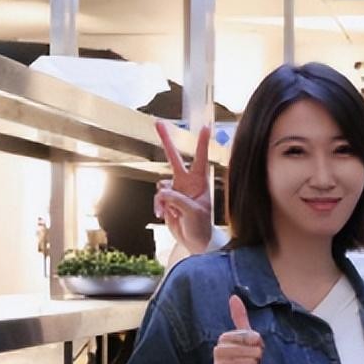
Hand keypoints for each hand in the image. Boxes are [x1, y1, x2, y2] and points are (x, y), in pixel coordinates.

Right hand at [154, 121, 213, 253]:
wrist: (195, 241)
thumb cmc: (201, 226)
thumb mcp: (193, 213)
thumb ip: (177, 200)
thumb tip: (162, 191)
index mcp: (199, 182)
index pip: (200, 159)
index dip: (202, 143)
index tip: (206, 127)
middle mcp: (186, 182)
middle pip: (174, 158)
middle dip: (166, 140)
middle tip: (157, 122)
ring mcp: (176, 190)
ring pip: (161, 185)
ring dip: (163, 199)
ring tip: (173, 212)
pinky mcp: (167, 200)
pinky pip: (157, 198)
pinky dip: (159, 206)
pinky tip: (164, 216)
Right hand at [212, 295, 262, 363]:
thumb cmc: (240, 356)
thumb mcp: (242, 337)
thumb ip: (239, 317)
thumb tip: (234, 296)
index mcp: (224, 338)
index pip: (251, 337)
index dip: (257, 344)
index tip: (254, 347)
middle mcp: (218, 350)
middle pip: (251, 351)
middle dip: (255, 357)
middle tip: (251, 361)